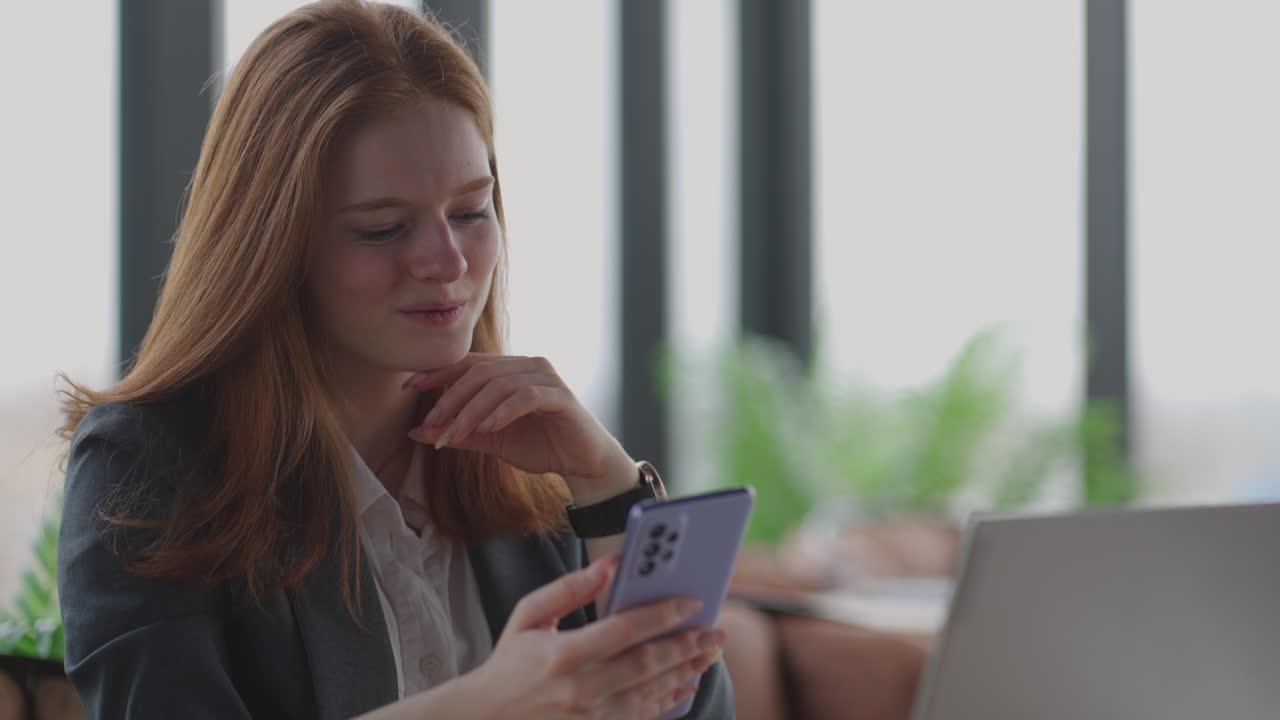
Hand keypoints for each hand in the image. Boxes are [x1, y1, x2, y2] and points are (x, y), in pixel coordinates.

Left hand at [403, 354, 632, 494]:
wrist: (582, 463)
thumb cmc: (541, 446)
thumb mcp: (491, 441)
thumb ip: (458, 434)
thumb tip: (415, 431)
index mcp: (511, 371)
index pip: (469, 363)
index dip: (439, 372)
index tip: (410, 386)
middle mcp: (529, 366)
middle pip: (480, 372)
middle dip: (451, 398)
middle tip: (433, 425)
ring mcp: (547, 378)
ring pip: (499, 384)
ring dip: (472, 410)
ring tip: (455, 434)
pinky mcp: (561, 396)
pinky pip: (525, 396)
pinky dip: (503, 411)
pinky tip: (489, 428)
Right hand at [458, 553, 724, 719]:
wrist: (488, 717)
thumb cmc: (510, 661)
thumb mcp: (528, 615)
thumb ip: (570, 587)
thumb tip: (611, 564)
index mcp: (563, 654)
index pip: (624, 630)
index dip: (662, 614)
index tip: (692, 602)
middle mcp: (580, 689)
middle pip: (647, 664)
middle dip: (687, 645)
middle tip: (715, 631)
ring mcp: (590, 717)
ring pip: (651, 693)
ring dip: (685, 673)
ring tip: (709, 655)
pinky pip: (641, 717)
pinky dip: (667, 701)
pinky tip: (686, 686)